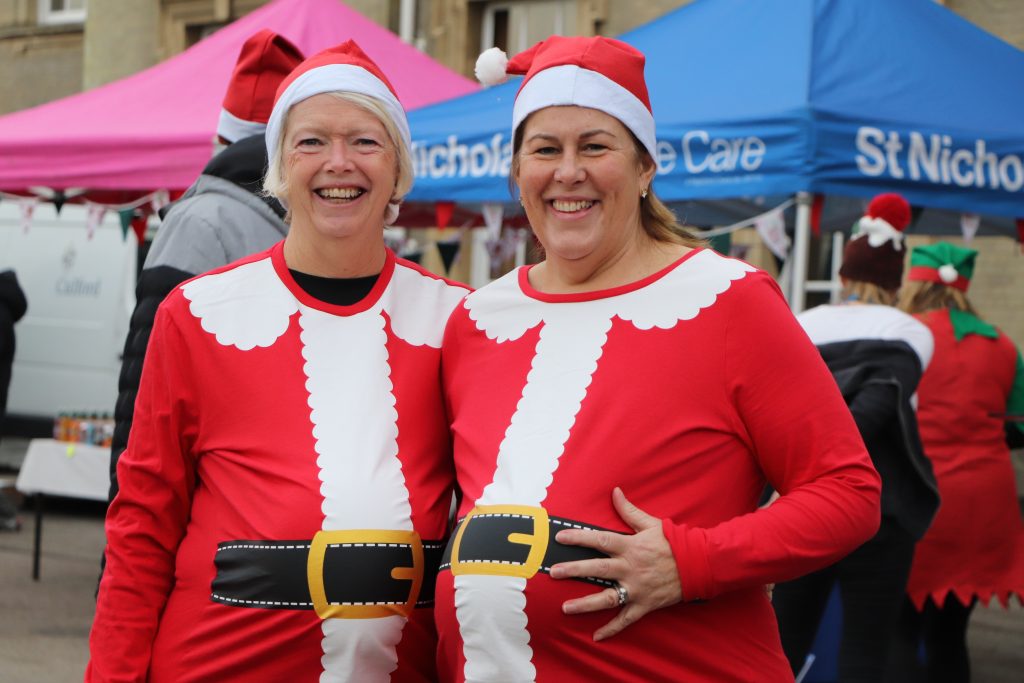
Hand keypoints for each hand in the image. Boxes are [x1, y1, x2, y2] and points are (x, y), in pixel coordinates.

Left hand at [548, 487, 681, 640]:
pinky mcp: (645, 604)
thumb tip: (615, 492)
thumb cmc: (674, 541)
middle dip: (574, 570)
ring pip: (607, 598)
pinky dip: (612, 629)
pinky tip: (597, 636)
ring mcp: (637, 588)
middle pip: (597, 569)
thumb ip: (629, 510)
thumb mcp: (651, 523)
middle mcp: (630, 568)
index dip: (579, 538)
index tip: (561, 538)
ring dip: (585, 604)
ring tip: (566, 608)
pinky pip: (626, 619)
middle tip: (554, 573)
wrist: (699, 563)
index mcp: (630, 546)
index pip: (599, 541)